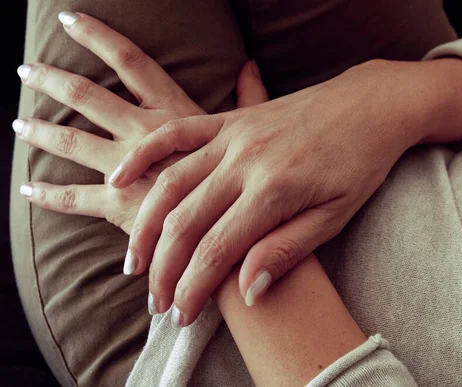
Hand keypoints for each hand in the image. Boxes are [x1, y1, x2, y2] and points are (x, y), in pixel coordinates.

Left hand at [16, 13, 265, 257]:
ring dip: (42, 131)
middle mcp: (144, 132)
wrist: (244, 229)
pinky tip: (29, 189)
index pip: (132, 62)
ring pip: (72, 142)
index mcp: (174, 111)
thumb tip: (250, 66)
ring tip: (19, 124)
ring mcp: (128, 168)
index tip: (71, 21)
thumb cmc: (250, 180)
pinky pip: (75, 198)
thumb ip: (249, 98)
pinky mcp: (120, 205)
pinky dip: (50, 194)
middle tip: (26, 71)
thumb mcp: (252, 130)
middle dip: (54, 81)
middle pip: (88, 97)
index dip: (99, 38)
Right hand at [107, 58, 461, 325]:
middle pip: (185, 222)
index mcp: (275, 191)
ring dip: (144, 224)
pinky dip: (145, 154)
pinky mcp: (230, 118)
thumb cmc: (360, 163)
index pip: (218, 250)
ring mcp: (234, 135)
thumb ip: (288, 250)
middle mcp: (245, 161)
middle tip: (156, 301)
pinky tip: (119, 176)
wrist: (371, 105)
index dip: (194, 287)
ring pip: (170, 181)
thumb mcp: (335, 215)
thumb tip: (248, 290)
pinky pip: (176, 132)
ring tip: (133, 260)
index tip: (181, 313)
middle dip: (164, 268)